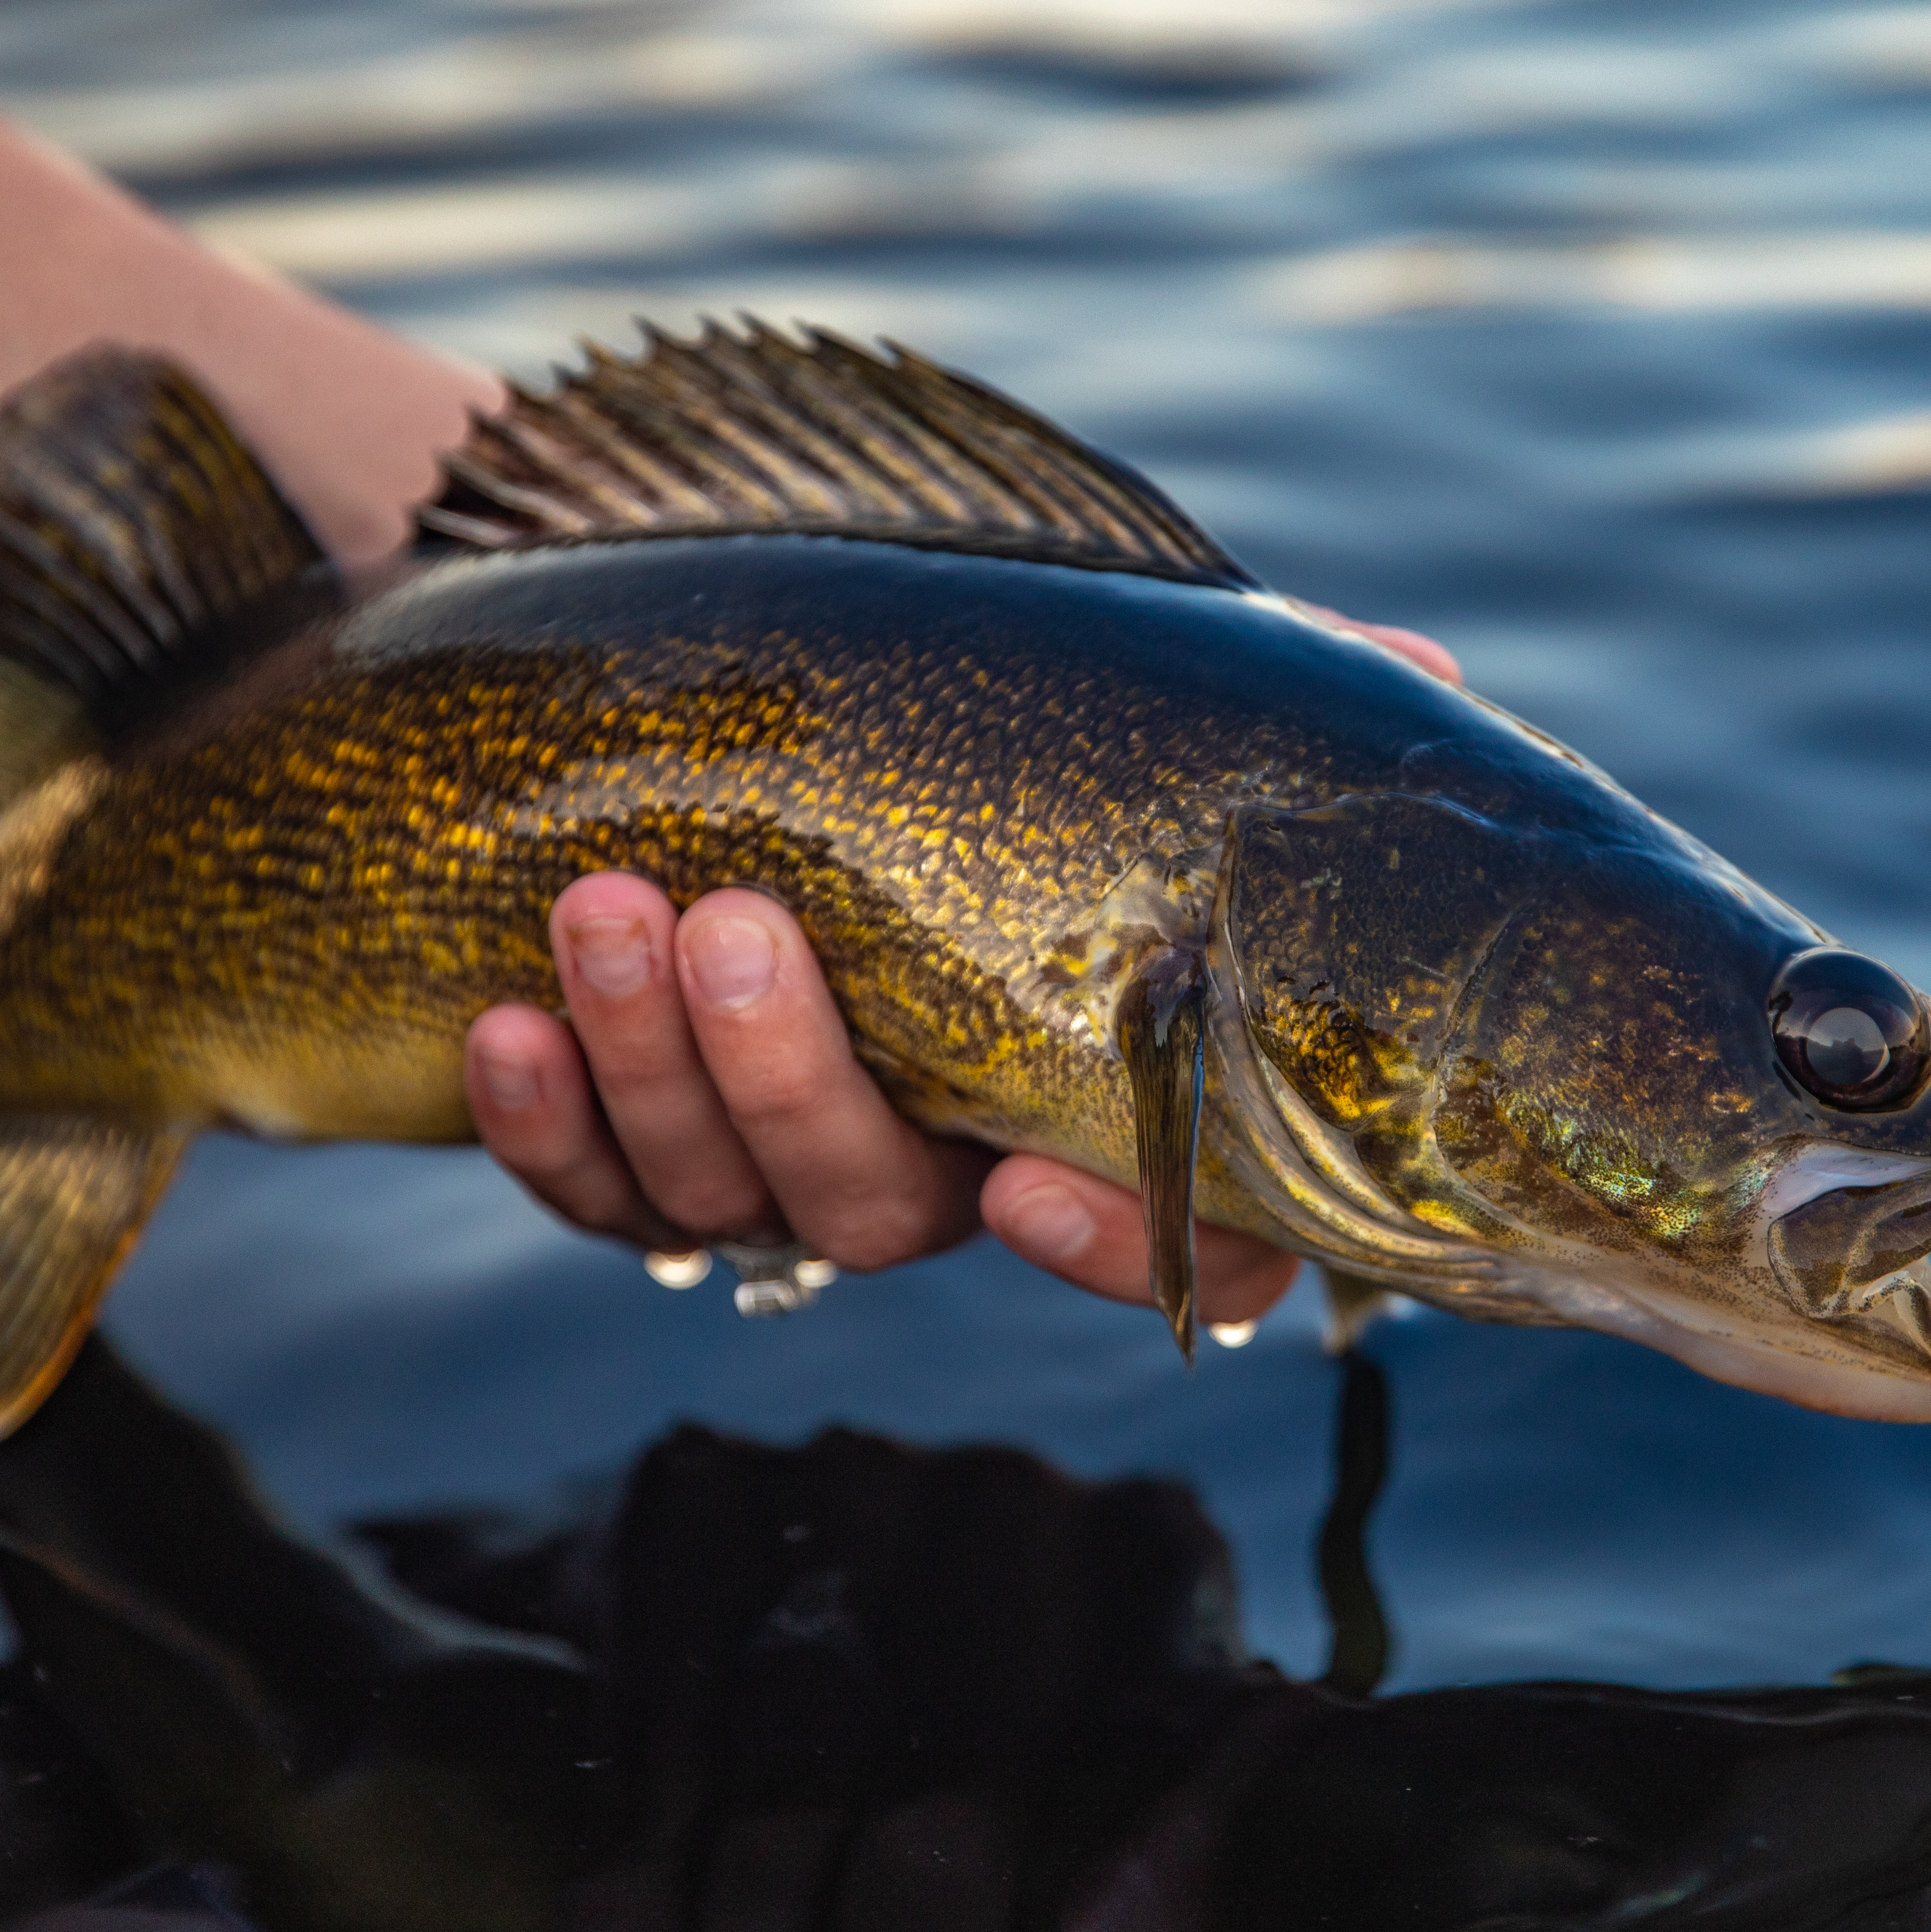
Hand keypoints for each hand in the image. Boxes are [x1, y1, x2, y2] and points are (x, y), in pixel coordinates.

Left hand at [464, 617, 1460, 1330]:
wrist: (703, 710)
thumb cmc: (956, 712)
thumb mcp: (1109, 695)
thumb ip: (1253, 711)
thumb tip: (1425, 686)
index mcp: (1080, 1092)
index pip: (1161, 1240)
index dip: (1107, 1245)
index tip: (1022, 1173)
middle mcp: (935, 1157)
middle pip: (876, 1207)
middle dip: (791, 1078)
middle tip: (737, 923)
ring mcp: (774, 1162)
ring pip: (720, 1199)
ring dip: (653, 1067)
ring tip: (602, 907)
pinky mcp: (633, 1153)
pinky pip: (589, 1194)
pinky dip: (542, 1125)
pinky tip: (505, 1023)